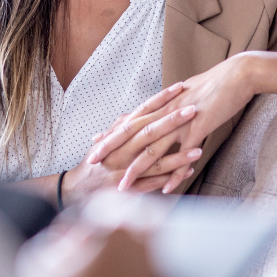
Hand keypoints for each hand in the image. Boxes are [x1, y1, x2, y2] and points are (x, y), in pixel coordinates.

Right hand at [67, 82, 205, 198]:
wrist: (76, 189)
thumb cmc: (95, 163)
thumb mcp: (106, 141)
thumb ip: (120, 128)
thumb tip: (134, 113)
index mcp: (118, 135)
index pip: (142, 111)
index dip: (160, 99)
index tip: (179, 87)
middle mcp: (121, 150)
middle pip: (149, 132)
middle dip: (172, 121)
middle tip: (193, 109)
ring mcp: (125, 170)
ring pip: (154, 160)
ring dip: (177, 155)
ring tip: (199, 149)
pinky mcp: (129, 189)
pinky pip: (153, 183)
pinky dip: (170, 178)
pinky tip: (188, 172)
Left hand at [89, 56, 262, 190]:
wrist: (237, 75)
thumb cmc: (214, 85)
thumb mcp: (186, 93)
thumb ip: (170, 105)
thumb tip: (161, 110)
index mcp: (162, 104)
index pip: (130, 119)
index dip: (112, 132)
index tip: (95, 143)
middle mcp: (166, 112)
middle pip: (133, 132)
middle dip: (111, 148)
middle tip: (92, 163)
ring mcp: (181, 121)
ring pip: (153, 147)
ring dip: (137, 169)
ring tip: (123, 187)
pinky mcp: (198, 128)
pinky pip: (183, 155)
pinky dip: (174, 174)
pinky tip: (167, 189)